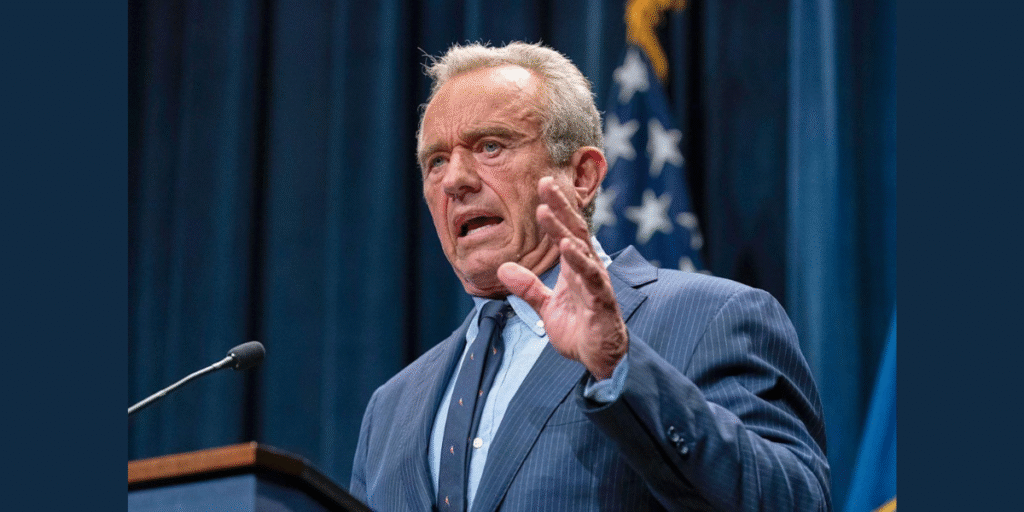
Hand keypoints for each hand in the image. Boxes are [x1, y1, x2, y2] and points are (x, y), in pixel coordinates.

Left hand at [497, 177, 627, 379]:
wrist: (599, 359)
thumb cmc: (579, 329)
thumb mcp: (546, 307)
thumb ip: (527, 287)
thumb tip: (502, 269)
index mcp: (576, 267)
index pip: (565, 231)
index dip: (556, 207)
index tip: (542, 184)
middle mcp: (588, 269)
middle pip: (574, 230)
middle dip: (560, 206)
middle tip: (545, 182)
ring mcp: (596, 283)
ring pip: (580, 249)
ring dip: (563, 228)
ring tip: (547, 210)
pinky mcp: (601, 301)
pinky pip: (591, 277)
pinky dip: (579, 261)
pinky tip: (568, 246)